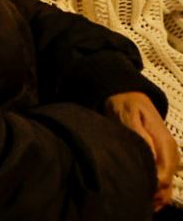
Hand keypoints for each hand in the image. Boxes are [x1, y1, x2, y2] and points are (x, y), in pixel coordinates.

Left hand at [105, 91, 177, 209]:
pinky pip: (164, 179)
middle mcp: (171, 153)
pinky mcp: (162, 158)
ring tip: (141, 200)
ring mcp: (168, 157)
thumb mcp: (130, 115)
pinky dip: (157, 190)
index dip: (151, 185)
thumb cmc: (127, 106)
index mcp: (166, 144)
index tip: (137, 188)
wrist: (131, 98)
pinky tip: (147, 197)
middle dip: (153, 193)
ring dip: (156, 195)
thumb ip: (139, 134)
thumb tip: (147, 151)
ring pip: (167, 184)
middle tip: (135, 198)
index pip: (163, 174)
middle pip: (166, 182)